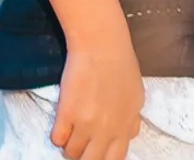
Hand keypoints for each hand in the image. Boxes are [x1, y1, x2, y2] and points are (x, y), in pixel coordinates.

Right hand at [52, 31, 143, 159]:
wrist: (102, 45)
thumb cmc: (121, 66)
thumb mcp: (136, 96)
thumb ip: (131, 120)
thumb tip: (127, 136)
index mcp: (126, 125)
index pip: (115, 159)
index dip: (103, 159)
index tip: (96, 152)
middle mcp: (108, 129)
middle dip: (85, 156)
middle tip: (81, 144)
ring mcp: (86, 123)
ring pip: (71, 152)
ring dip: (69, 145)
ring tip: (71, 130)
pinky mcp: (67, 114)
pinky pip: (57, 139)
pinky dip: (58, 134)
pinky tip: (63, 122)